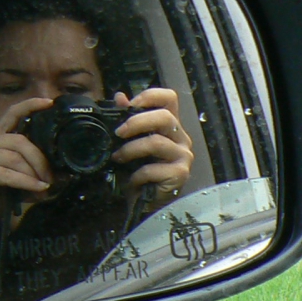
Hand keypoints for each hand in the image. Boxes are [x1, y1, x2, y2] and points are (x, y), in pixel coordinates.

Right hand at [0, 98, 54, 246]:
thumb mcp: (17, 186)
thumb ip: (34, 177)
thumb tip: (62, 176)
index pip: (12, 115)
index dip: (30, 106)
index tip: (50, 103)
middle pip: (21, 140)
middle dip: (41, 159)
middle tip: (53, 178)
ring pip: (15, 156)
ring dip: (34, 173)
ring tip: (45, 187)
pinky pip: (7, 172)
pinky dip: (25, 182)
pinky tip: (38, 189)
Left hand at [110, 88, 193, 202]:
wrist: (146, 205)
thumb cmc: (141, 174)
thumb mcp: (130, 144)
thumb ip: (127, 120)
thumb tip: (119, 97)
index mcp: (170, 127)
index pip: (169, 99)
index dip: (150, 96)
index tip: (131, 104)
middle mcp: (181, 139)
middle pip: (165, 117)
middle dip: (137, 122)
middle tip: (119, 132)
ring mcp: (183, 157)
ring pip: (157, 142)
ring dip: (131, 150)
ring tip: (118, 157)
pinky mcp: (180, 174)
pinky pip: (153, 168)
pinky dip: (137, 174)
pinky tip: (132, 180)